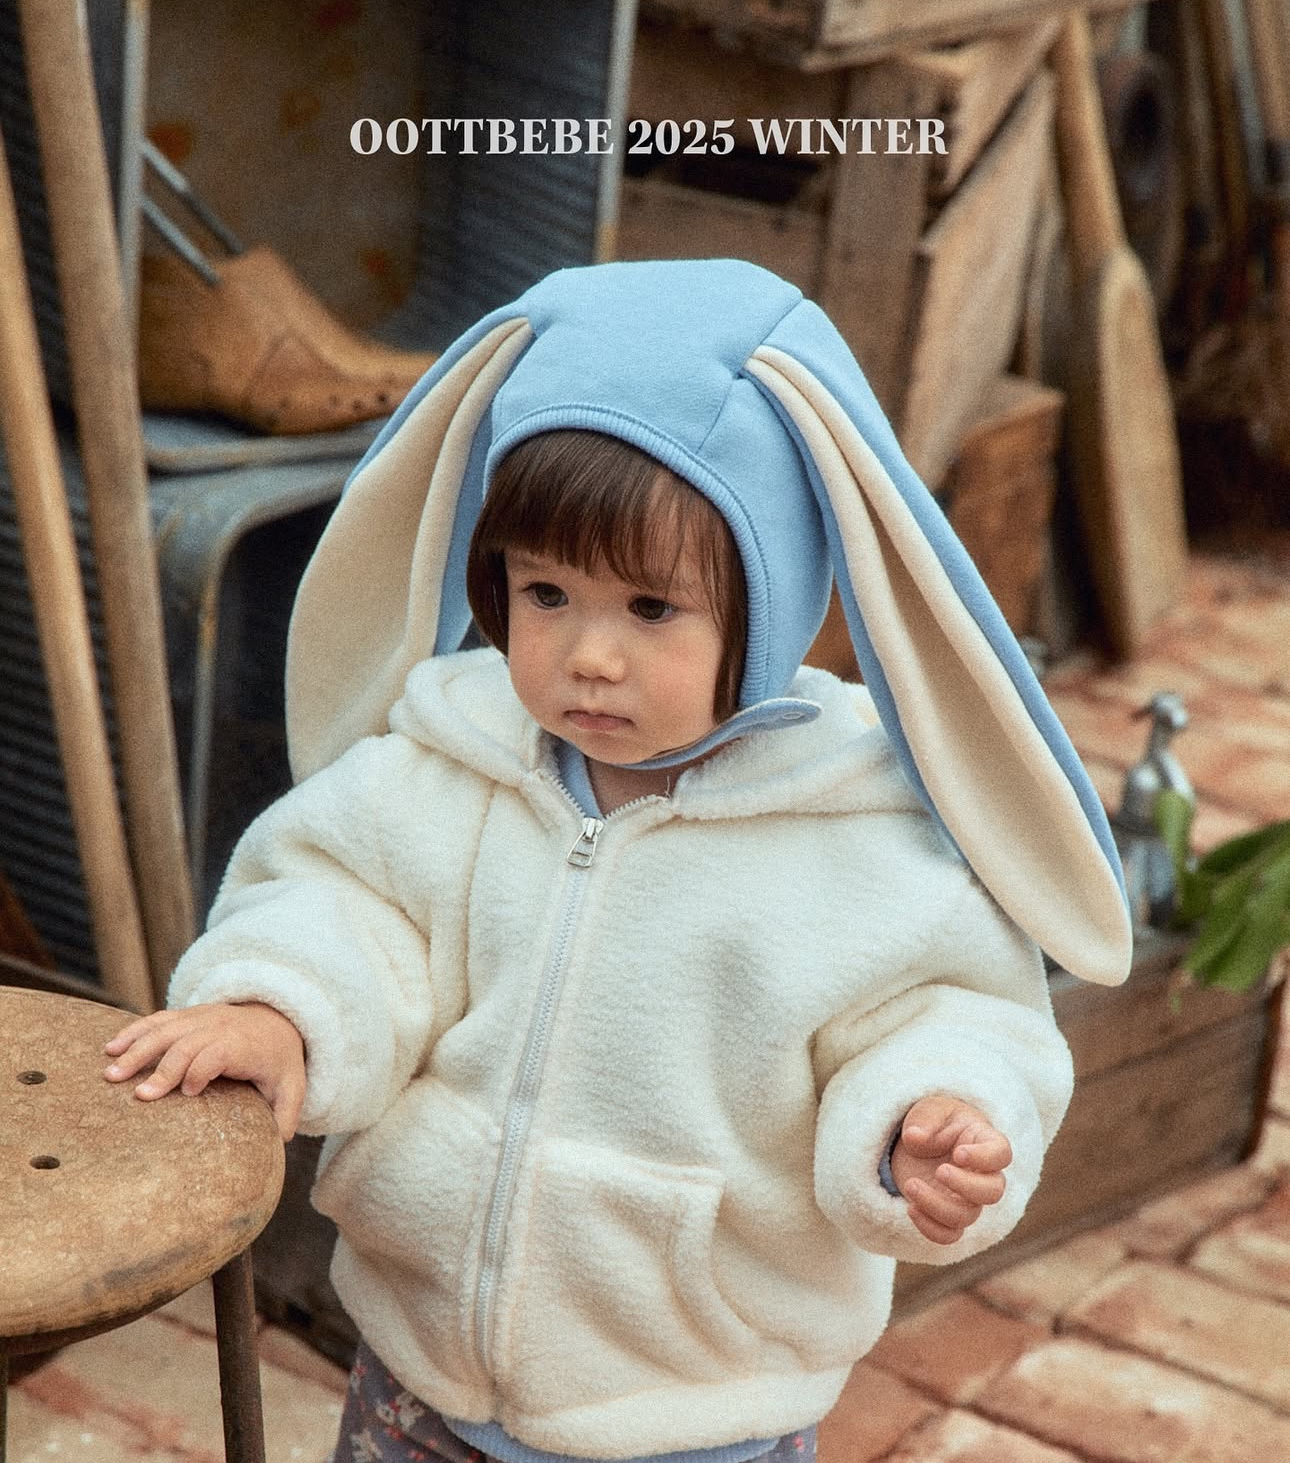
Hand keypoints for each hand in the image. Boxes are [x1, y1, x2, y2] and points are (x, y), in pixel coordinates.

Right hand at [103, 1001, 305, 1140]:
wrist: (276, 1019)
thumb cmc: (278, 1059)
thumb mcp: (292, 1085)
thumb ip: (288, 1112)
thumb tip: (282, 1140)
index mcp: (244, 1045)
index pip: (219, 1052)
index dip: (203, 1069)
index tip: (189, 1092)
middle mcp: (220, 1027)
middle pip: (187, 1043)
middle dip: (163, 1068)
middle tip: (139, 1096)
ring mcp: (200, 1018)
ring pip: (166, 1030)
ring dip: (137, 1050)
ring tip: (111, 1073)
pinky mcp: (186, 1016)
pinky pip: (157, 1020)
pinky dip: (133, 1031)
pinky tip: (110, 1047)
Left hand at [890, 1093, 1011, 1244]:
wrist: (919, 1142)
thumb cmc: (933, 1121)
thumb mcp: (928, 1109)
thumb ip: (925, 1119)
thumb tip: (914, 1137)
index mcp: (985, 1142)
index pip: (1001, 1154)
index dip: (984, 1158)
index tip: (958, 1153)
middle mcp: (982, 1175)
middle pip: (993, 1192)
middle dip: (966, 1186)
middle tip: (939, 1171)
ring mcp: (966, 1199)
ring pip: (967, 1216)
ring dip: (937, 1205)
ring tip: (911, 1185)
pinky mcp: (948, 1216)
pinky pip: (949, 1235)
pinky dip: (930, 1228)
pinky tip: (910, 1208)